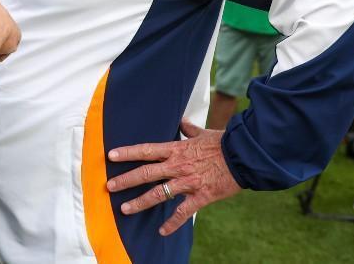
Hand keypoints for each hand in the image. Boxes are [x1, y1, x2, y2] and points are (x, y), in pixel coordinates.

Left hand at [106, 119, 241, 235]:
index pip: (146, 150)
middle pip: (146, 173)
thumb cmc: (224, 143)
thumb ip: (189, 129)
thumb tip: (182, 122)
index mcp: (177, 149)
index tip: (111, 155)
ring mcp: (188, 182)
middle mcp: (178, 166)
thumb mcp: (203, 133)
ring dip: (140, 202)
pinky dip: (172, 223)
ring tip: (125, 209)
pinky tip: (162, 231)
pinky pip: (183, 212)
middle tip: (109, 186)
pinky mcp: (200, 196)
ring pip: (159, 194)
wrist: (244, 156)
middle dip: (126, 180)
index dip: (128, 152)